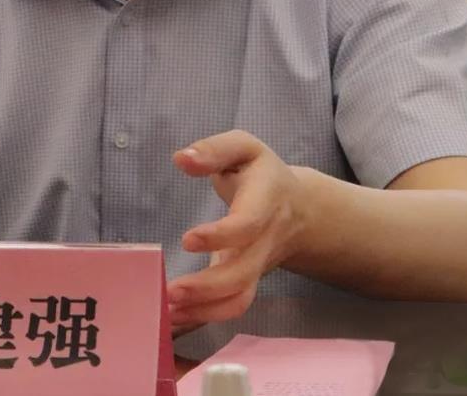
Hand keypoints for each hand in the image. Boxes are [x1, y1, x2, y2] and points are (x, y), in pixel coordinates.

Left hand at [166, 130, 305, 328]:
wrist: (299, 209)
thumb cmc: (262, 173)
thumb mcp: (244, 148)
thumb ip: (214, 150)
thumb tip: (182, 158)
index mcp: (265, 201)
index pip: (248, 225)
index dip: (222, 236)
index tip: (187, 239)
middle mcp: (264, 240)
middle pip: (242, 274)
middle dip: (206, 287)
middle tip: (170, 291)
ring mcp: (257, 266)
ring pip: (238, 299)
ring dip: (203, 310)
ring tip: (166, 312)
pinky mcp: (247, 280)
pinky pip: (231, 306)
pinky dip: (203, 317)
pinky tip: (173, 318)